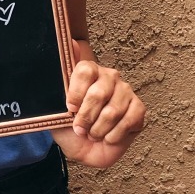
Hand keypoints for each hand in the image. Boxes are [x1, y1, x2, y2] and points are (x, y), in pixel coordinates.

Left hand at [51, 40, 145, 168]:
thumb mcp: (56, 108)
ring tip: (93, 134)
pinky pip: (128, 122)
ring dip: (98, 130)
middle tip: (80, 129)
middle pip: (98, 93)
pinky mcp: (139, 109)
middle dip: (86, 118)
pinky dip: (113, 136)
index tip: (69, 109)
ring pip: (112, 112)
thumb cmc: (71, 128)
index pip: (85, 70)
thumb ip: (60, 81)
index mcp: (89, 72)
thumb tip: (74, 42)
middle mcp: (110, 77)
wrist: (85, 150)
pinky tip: (108, 137)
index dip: (76, 93)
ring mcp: (126, 92)